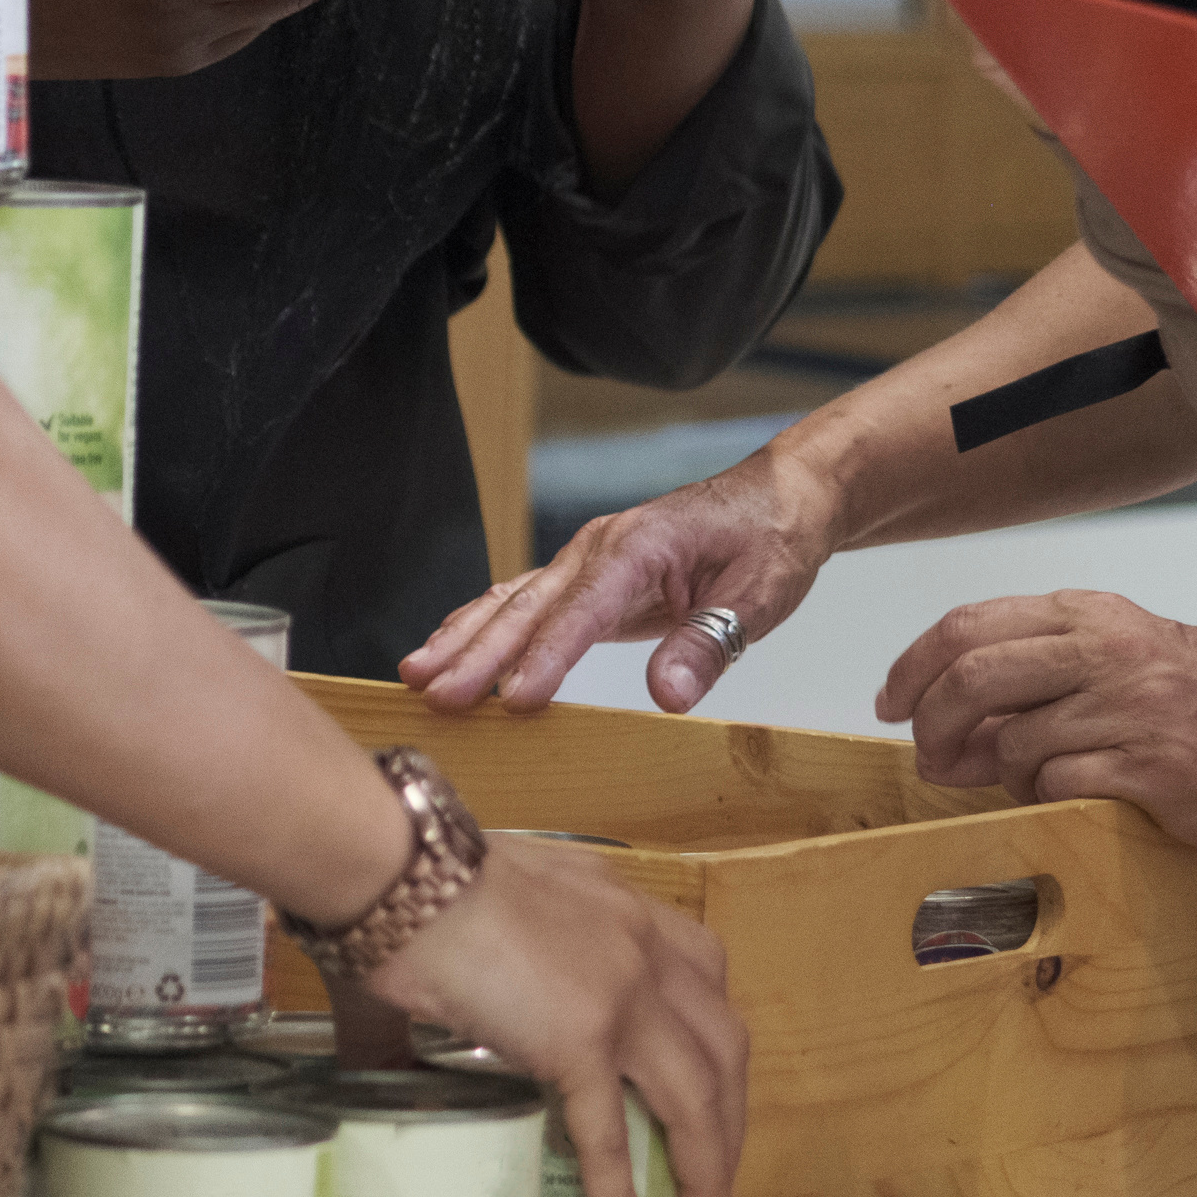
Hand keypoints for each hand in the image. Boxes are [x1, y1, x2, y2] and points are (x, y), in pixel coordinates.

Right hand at [367, 827, 749, 1196]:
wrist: (397, 868)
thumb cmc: (414, 883)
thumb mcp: (476, 918)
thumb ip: (463, 982)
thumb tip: (377, 1059)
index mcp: (622, 909)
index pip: (704, 973)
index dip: (714, 1038)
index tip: (710, 1084)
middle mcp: (642, 948)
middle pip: (724, 1045)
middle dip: (732, 1116)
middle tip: (717, 1172)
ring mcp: (621, 996)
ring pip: (699, 1097)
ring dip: (710, 1167)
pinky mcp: (579, 1040)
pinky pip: (611, 1135)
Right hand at [403, 439, 836, 713]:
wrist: (780, 496)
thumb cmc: (772, 539)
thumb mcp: (761, 595)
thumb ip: (711, 641)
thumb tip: (667, 696)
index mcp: (641, 546)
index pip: (584, 610)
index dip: (547, 657)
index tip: (516, 701)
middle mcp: (600, 547)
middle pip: (529, 604)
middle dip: (479, 653)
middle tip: (437, 695)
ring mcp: (586, 559)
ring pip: (512, 600)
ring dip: (464, 638)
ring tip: (417, 675)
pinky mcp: (586, 577)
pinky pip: (524, 602)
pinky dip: (482, 627)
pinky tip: (449, 652)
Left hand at [880, 587, 1196, 841]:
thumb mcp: (1137, 661)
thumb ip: (1052, 675)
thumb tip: (961, 716)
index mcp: (1098, 616)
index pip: (970, 625)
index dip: (913, 667)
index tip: (892, 702)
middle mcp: (1108, 653)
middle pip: (971, 676)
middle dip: (931, 724)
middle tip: (930, 758)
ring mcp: (1129, 710)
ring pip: (1008, 739)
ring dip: (993, 774)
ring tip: (1016, 786)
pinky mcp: (1150, 770)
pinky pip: (1055, 786)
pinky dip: (1042, 801)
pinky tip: (1066, 801)